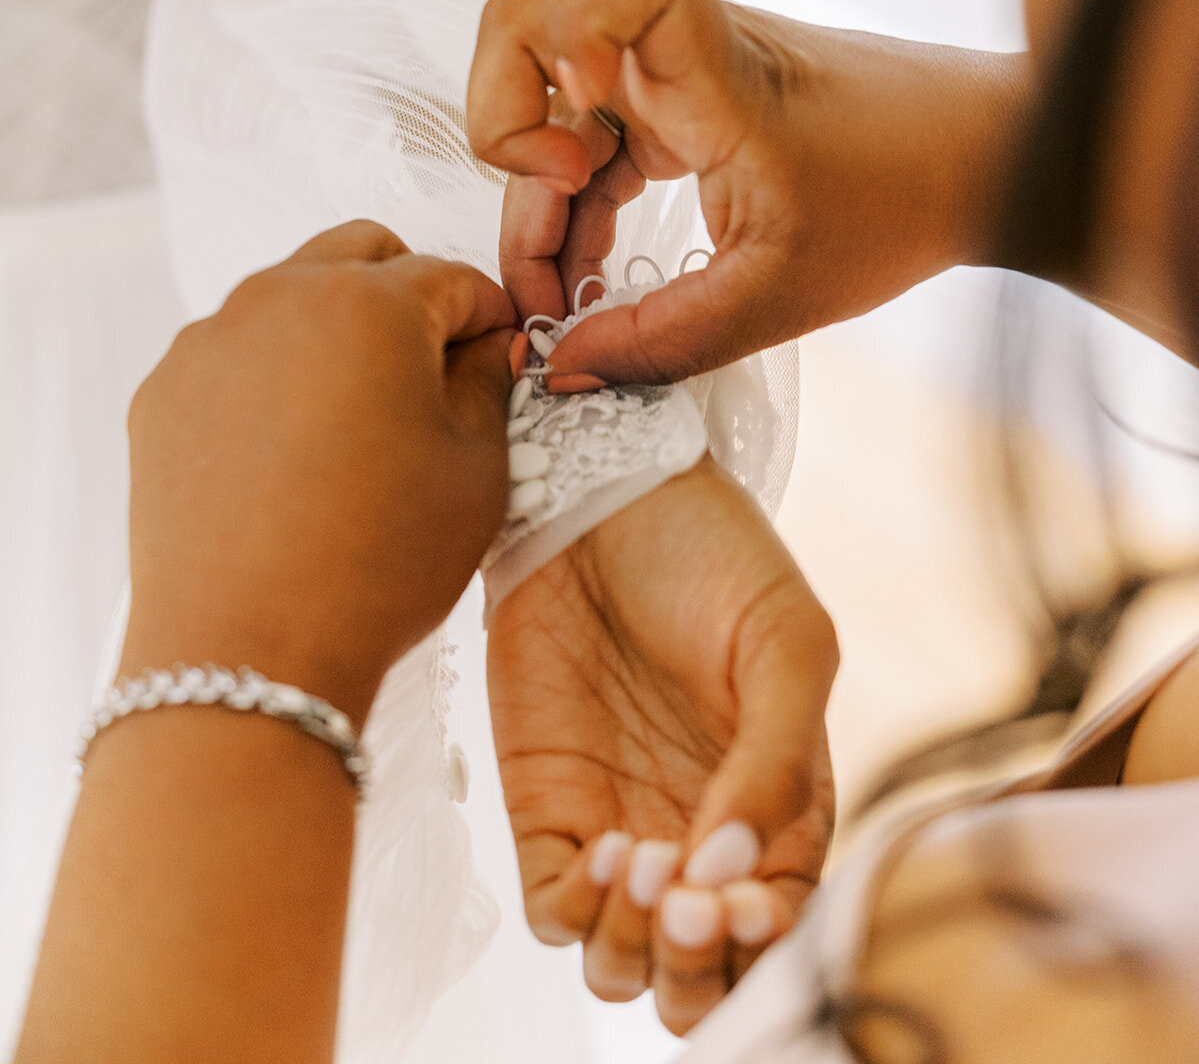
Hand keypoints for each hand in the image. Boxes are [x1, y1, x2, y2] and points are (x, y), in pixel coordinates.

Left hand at [123, 221, 516, 722]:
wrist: (246, 654)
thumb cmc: (374, 566)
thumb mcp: (477, 471)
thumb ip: (490, 385)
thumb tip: (485, 351)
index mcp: (370, 303)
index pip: (453, 277)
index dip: (488, 320)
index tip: (497, 359)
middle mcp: (279, 298)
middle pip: (363, 254)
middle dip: (409, 295)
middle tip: (432, 372)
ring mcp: (210, 342)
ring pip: (292, 298)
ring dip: (337, 332)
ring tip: (359, 422)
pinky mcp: (164, 392)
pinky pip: (235, 354)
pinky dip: (273, 378)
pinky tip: (294, 455)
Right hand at [467, 0, 1028, 383]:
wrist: (979, 166)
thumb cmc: (903, 204)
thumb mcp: (777, 298)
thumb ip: (661, 341)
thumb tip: (563, 367)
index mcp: (718, 71)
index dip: (574, 30)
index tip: (579, 138)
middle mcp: (681, 51)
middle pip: (528, 36)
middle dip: (505, 141)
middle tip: (552, 241)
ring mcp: (674, 73)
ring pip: (546, 102)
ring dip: (534, 199)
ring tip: (564, 301)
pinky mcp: (680, 103)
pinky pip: (589, 138)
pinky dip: (572, 207)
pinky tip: (590, 281)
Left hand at [487, 458, 836, 1036]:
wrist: (601, 487)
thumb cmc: (713, 554)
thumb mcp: (785, 639)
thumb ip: (776, 760)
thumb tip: (736, 875)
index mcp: (779, 810)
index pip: (779, 931)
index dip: (762, 944)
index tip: (737, 898)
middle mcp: (702, 836)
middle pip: (700, 977)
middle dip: (695, 971)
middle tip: (686, 901)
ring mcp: (622, 828)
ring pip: (623, 963)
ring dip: (634, 947)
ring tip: (639, 860)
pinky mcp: (547, 809)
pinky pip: (556, 907)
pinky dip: (576, 909)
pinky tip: (600, 845)